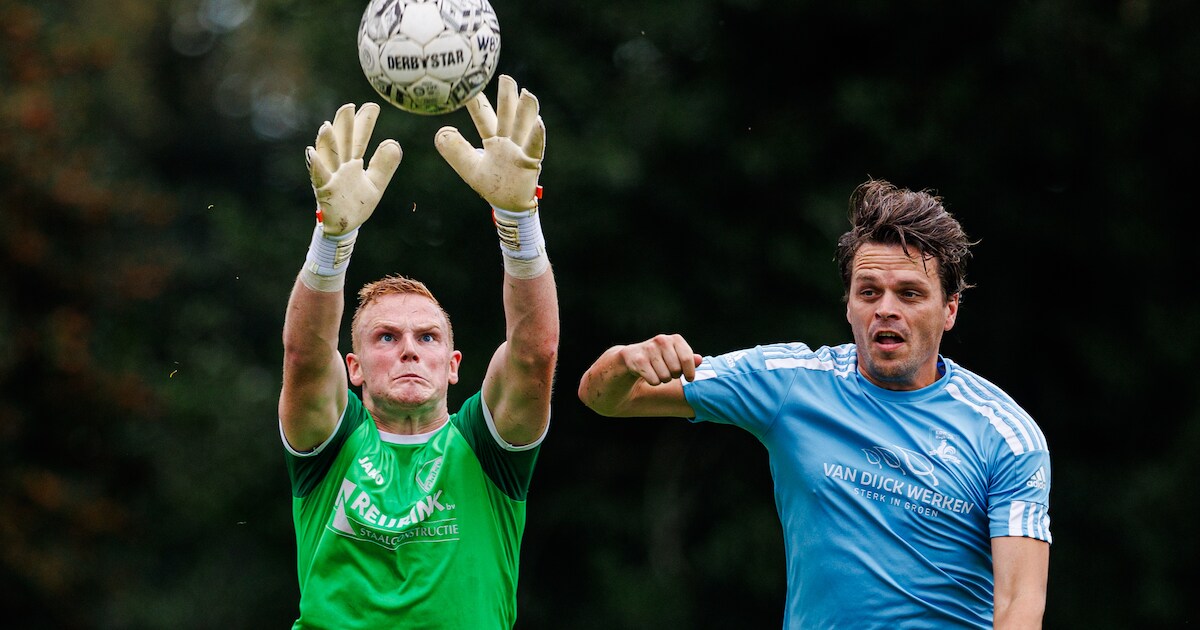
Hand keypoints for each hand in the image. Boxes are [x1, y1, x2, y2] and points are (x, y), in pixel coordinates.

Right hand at [306, 102, 402, 234]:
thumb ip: (384, 165)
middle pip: (342, 143)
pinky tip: (311, 153)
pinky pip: (319, 177)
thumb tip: (394, 143)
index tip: (372, 105)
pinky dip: (315, 166)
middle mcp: (340, 166)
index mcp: (353, 163)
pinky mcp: (324, 191)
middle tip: (348, 106)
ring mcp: (331, 177)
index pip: (360, 140)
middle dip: (344, 125)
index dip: (365, 123)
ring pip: (328, 157)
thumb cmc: (356, 203)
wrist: (344, 227)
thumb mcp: (376, 184)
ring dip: (326, 142)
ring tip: (326, 126)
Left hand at [434, 75, 544, 210]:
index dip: (477, 103)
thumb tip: (441, 131)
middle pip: (508, 116)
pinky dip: (536, 135)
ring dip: (526, 111)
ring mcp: (520, 150)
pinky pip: (534, 146)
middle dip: (507, 97)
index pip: (484, 118)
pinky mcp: (530, 162)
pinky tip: (539, 122)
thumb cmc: (492, 185)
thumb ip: (455, 151)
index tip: (471, 83)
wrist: (509, 205)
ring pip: (523, 127)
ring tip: (528, 93)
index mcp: (493, 141)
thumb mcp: (469, 168)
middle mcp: (508, 141)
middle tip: (506, 77)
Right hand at [619, 334, 702, 384]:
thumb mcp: (676, 356)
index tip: (689, 378)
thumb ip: (689, 359)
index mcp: (675, 339)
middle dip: (674, 376)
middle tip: (668, 372)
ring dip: (663, 379)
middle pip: (676, 370)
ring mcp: (648, 349)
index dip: (690, 372)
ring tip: (657, 372)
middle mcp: (661, 340)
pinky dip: (653, 381)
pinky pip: (654, 380)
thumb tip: (699, 360)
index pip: (687, 358)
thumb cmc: (660, 357)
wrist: (632, 356)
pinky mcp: (638, 360)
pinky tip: (648, 374)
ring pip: (665, 377)